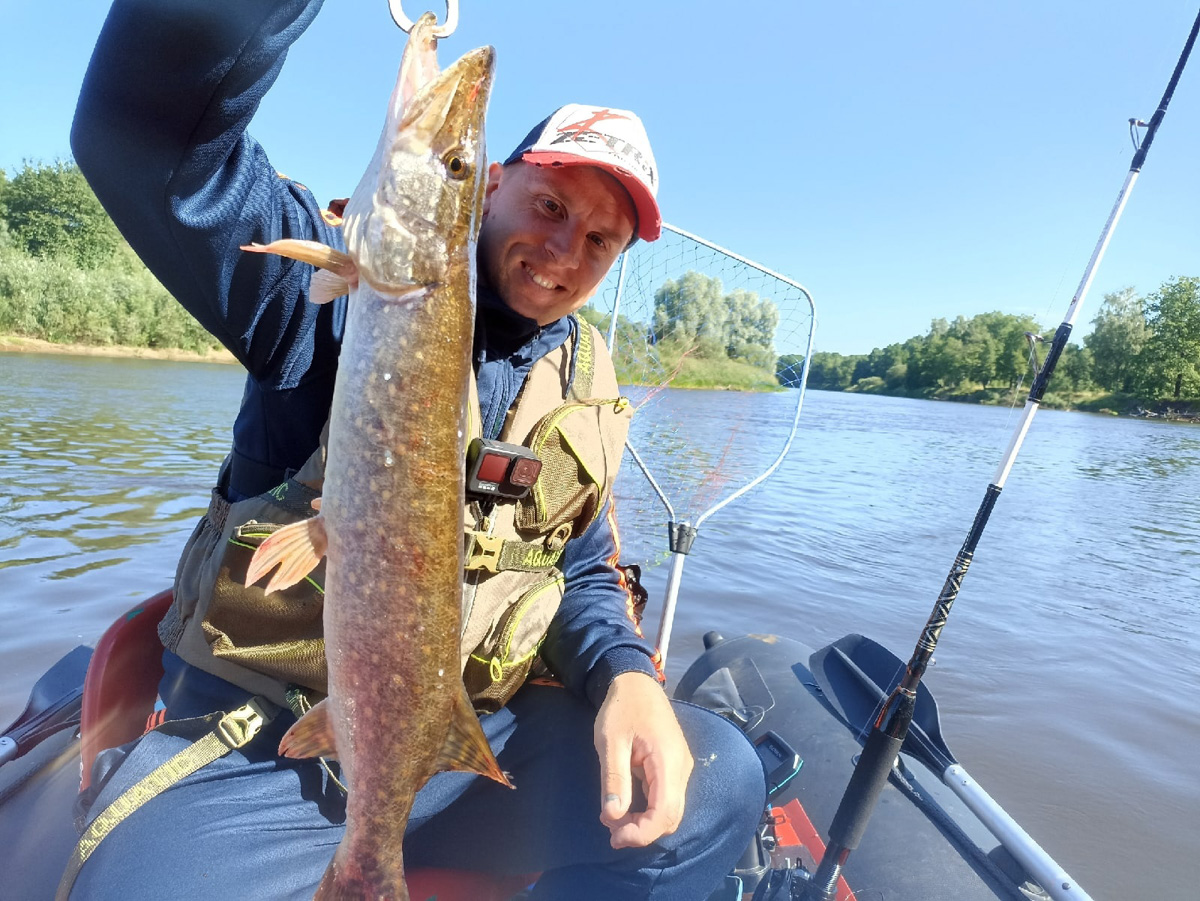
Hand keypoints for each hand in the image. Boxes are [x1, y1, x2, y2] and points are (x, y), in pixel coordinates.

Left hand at [594, 671, 693, 848]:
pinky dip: (648, 809)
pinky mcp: (674, 767)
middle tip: (610, 829)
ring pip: (670, 810)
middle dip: (642, 830)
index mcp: (668, 761)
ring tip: (613, 817)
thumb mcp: (610, 742)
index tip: (615, 837)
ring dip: (644, 821)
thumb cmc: (621, 708)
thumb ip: (614, 779)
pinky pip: (666, 798)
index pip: (664, 812)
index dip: (642, 833)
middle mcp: (681, 768)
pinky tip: (625, 805)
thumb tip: (613, 817)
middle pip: (670, 817)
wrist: (635, 683)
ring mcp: (680, 768)